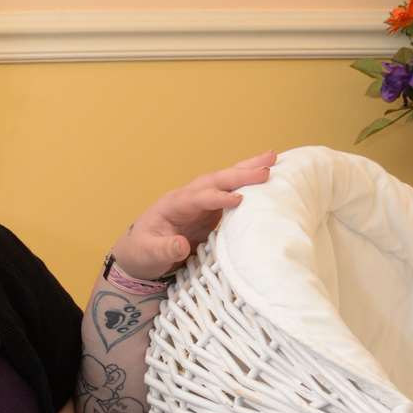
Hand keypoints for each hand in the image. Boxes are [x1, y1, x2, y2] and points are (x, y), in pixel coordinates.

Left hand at [109, 150, 275, 280]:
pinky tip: (267, 178)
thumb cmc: (142, 252)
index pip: (198, 197)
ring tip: (273, 158)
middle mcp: (189, 197)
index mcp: (173, 204)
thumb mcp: (148, 253)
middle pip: (215, 180)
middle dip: (240, 174)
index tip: (238, 200)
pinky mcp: (210, 211)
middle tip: (267, 168)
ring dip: (248, 169)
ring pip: (225, 181)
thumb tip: (181, 245)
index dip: (217, 198)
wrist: (139, 252)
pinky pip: (231, 193)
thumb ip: (163, 249)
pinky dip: (248, 184)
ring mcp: (201, 202)